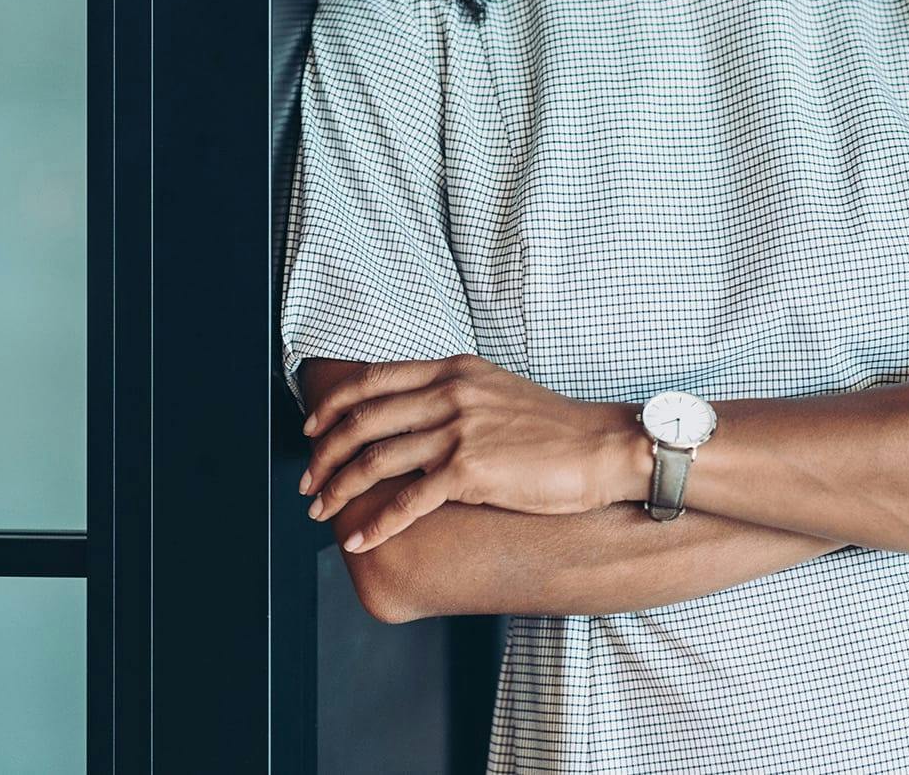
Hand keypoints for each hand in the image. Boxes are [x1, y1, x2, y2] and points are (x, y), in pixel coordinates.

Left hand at [296, 353, 641, 552]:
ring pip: (376, 459)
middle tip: (308, 481)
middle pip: (364, 420)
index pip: (373, 380)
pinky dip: (375, 522)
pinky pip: (407, 500)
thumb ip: (452, 395)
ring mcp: (459, 430)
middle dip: (325, 454)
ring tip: (320, 511)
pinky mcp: (470, 470)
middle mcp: (451, 393)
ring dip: (339, 489)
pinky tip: (357, 537)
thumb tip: (410, 418)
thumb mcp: (495, 392)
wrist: (600, 447)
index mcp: (454, 370)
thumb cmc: (554, 428)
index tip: (312, 430)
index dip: (333, 407)